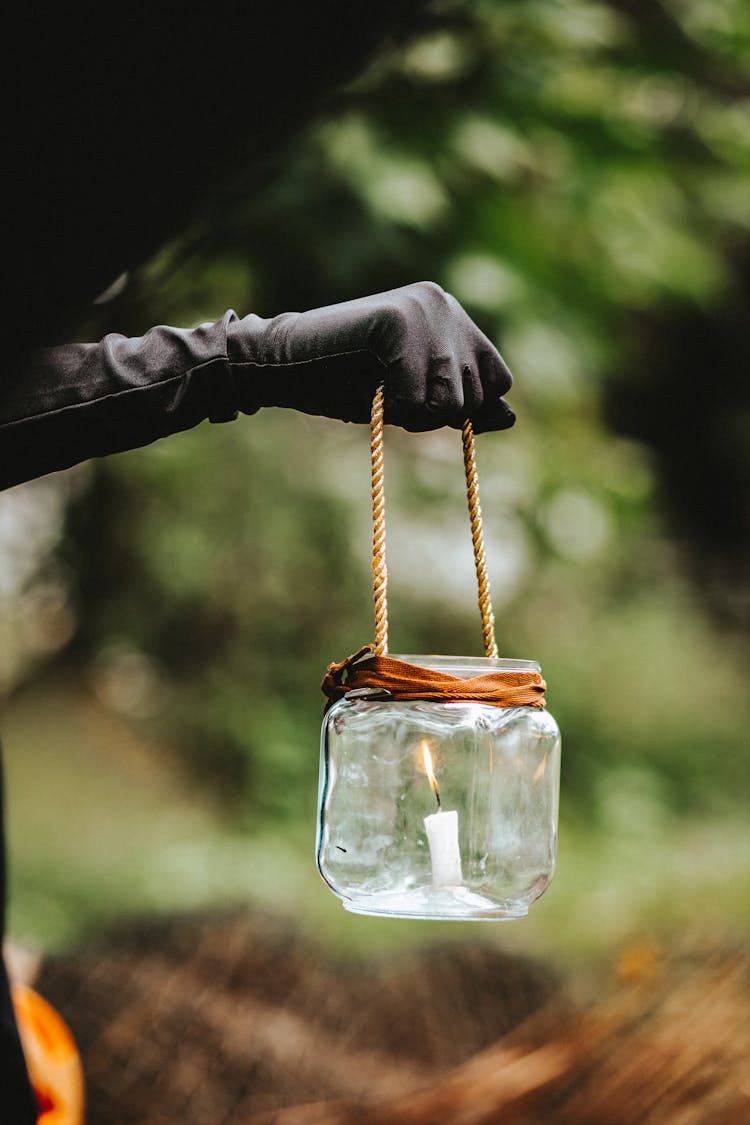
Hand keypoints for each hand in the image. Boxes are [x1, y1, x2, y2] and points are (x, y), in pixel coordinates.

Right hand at [227, 281, 514, 432]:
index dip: (461, 408)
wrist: (284, 367)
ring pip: (452, 398)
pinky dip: (395, 407)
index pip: (498, 380)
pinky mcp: (397, 319)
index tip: (416, 399)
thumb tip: (509, 416)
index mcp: (452, 317)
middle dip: (433, 414)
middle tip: (390, 394)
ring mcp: (422, 308)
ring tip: (380, 389)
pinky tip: (371, 389)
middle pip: (475, 395)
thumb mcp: (414, 401)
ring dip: (413, 413)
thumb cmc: (345, 384)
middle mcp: (444, 304)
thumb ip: (459, 404)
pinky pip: (419, 395)